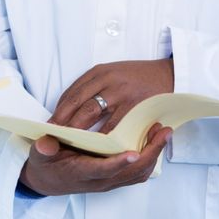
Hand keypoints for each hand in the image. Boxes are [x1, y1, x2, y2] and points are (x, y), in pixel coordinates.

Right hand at [19, 123, 171, 195]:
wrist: (48, 181)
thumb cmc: (46, 164)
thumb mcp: (39, 155)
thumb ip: (43, 149)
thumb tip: (45, 142)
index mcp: (80, 173)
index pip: (102, 170)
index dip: (117, 163)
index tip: (133, 153)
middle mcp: (99, 180)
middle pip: (130, 173)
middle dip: (150, 153)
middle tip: (162, 131)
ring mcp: (109, 181)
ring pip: (138, 174)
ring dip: (153, 154)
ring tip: (162, 132)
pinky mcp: (114, 179)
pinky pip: (138, 173)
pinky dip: (150, 159)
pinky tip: (154, 142)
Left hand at [50, 59, 174, 133]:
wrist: (169, 74)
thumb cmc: (139, 77)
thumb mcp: (113, 73)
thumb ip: (94, 86)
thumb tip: (71, 106)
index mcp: (99, 72)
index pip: (72, 92)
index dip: (59, 110)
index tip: (49, 124)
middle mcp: (107, 80)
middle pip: (77, 102)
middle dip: (62, 121)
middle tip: (52, 136)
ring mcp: (120, 93)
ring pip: (91, 113)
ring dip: (77, 130)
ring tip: (67, 143)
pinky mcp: (133, 106)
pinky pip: (113, 125)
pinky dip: (101, 137)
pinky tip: (94, 147)